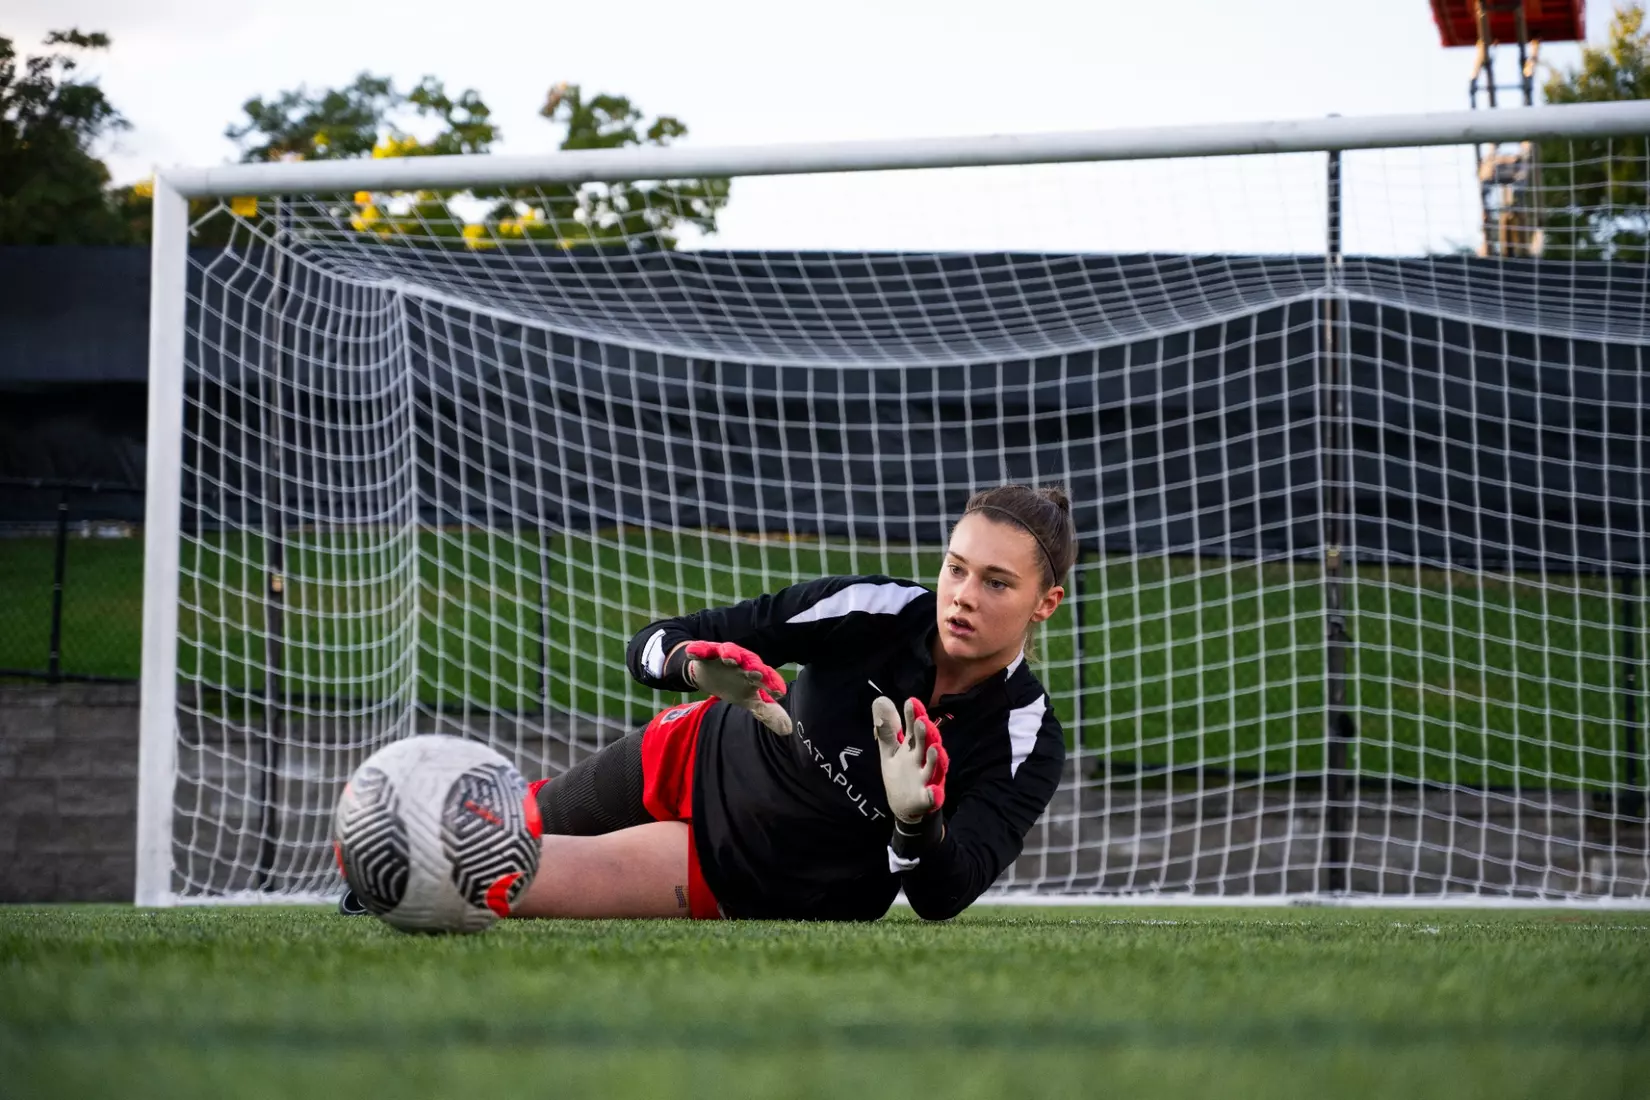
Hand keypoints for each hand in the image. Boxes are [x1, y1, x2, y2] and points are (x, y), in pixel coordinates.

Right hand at [684, 641, 792, 735]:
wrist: (707, 672)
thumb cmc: (734, 684)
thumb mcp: (749, 699)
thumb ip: (766, 711)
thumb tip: (787, 730)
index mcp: (753, 672)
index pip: (767, 676)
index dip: (773, 683)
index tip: (779, 693)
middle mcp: (741, 661)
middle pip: (749, 661)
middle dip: (753, 665)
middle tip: (757, 672)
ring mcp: (722, 655)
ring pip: (728, 651)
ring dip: (730, 653)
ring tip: (729, 658)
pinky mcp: (704, 652)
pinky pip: (701, 649)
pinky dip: (697, 650)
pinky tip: (693, 653)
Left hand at [870, 695, 949, 822]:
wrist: (906, 807)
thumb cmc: (901, 775)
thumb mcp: (890, 752)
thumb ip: (887, 730)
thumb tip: (881, 700)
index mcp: (913, 749)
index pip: (914, 730)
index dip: (913, 716)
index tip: (911, 702)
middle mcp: (922, 761)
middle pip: (925, 746)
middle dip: (926, 735)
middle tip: (922, 721)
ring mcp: (927, 780)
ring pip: (934, 769)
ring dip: (935, 760)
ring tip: (935, 749)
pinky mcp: (928, 799)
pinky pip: (933, 797)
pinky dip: (934, 794)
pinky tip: (933, 790)